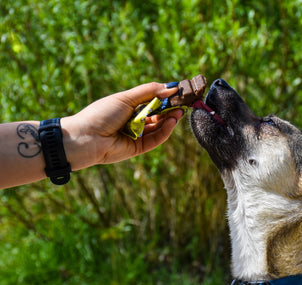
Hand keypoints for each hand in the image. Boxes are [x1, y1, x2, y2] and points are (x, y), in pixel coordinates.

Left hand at [61, 82, 183, 169]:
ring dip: (170, 120)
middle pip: (158, 115)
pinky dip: (165, 131)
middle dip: (170, 109)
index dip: (165, 97)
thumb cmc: (101, 114)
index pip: (152, 101)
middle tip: (183, 102)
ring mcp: (137, 135)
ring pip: (159, 128)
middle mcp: (134, 121)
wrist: (85, 137)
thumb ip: (149, 92)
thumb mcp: (126, 98)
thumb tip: (171, 88)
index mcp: (129, 108)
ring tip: (178, 112)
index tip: (178, 92)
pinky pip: (156, 139)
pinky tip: (171, 122)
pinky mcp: (138, 148)